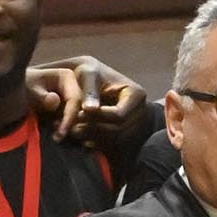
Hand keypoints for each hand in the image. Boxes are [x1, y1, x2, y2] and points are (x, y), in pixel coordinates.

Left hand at [27, 56, 147, 144]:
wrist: (93, 78)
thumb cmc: (90, 72)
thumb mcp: (89, 74)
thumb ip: (89, 91)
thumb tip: (90, 109)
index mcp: (136, 94)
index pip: (119, 114)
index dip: (99, 117)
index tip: (79, 113)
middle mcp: (142, 110)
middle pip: (119, 129)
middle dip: (95, 129)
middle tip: (74, 127)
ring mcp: (138, 123)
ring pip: (118, 139)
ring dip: (96, 138)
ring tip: (75, 132)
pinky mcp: (130, 132)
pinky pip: (117, 144)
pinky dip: (99, 143)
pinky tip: (84, 140)